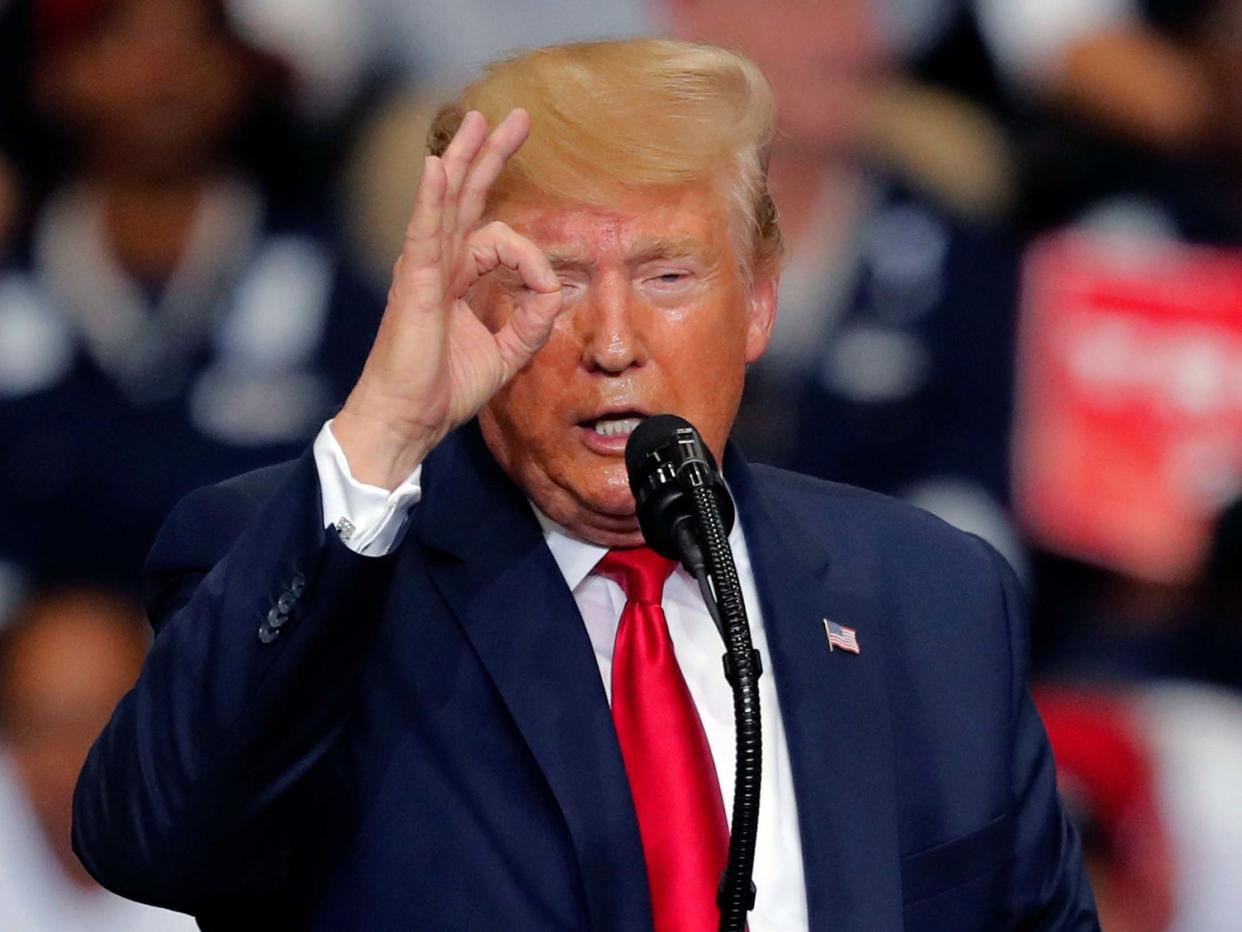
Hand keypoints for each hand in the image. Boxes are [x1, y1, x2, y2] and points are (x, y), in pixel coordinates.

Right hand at [334, 110, 563, 488]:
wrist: (409, 420)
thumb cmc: (444, 390)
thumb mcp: (505, 355)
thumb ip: (531, 322)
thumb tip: (554, 291)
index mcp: (456, 279)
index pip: (494, 236)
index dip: (532, 255)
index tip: (548, 289)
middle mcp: (438, 265)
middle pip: (465, 197)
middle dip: (488, 155)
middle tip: (511, 117)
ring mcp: (423, 270)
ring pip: (446, 202)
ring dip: (464, 159)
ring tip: (479, 120)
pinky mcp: (416, 285)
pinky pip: (425, 233)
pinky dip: (430, 199)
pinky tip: (436, 166)